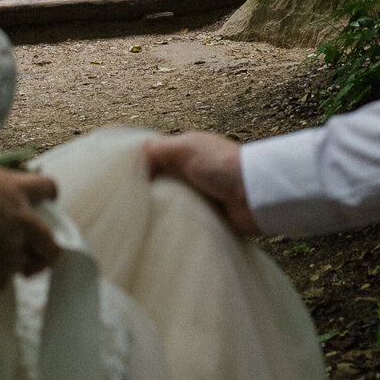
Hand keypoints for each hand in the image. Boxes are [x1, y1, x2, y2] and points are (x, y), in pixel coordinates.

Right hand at [0, 139, 59, 290]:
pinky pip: (0, 284)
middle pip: (50, 243)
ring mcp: (10, 247)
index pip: (49, 189)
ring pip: (27, 266)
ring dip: (14, 267)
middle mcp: (20, 219)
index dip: (49, 197)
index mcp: (16, 188)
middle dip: (44, 251)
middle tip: (31, 253)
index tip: (43, 204)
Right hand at [143, 132, 259, 237]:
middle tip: (133, 207)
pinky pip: (186, 221)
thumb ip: (157, 150)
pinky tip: (165, 231)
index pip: (158, 159)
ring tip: (146, 222)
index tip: (125, 183)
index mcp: (188, 152)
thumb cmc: (222, 166)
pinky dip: (179, 225)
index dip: (142, 169)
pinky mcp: (209, 217)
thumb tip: (134, 164)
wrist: (255, 196)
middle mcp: (194, 173)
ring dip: (165, 211)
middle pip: (163, 183)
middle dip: (150, 193)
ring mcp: (202, 195)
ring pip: (172, 204)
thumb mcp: (185, 148)